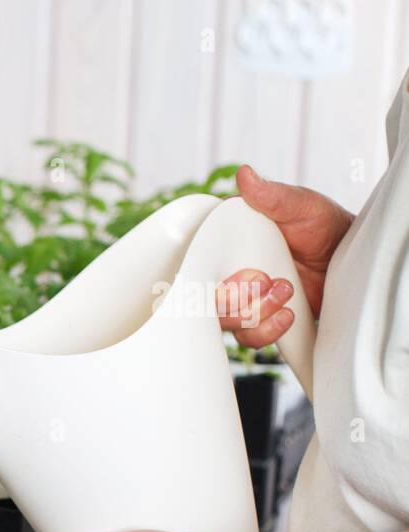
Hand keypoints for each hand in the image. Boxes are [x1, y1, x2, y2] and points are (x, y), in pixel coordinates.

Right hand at [217, 165, 352, 346]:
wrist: (351, 259)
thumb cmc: (325, 227)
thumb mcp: (302, 207)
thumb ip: (273, 196)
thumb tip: (245, 175)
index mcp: (230, 245)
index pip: (198, 265)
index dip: (210, 276)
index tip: (246, 273)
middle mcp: (230, 273)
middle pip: (207, 300)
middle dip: (238, 298)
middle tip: (269, 281)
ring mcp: (244, 299)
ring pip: (225, 322)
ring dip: (255, 313)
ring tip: (285, 293)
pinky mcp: (260, 320)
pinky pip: (248, 338)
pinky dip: (265, 331)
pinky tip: (287, 315)